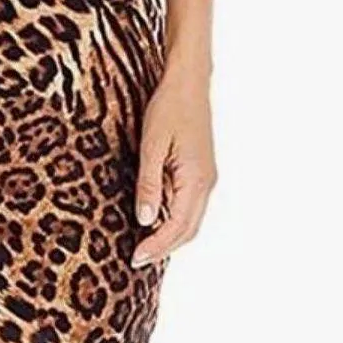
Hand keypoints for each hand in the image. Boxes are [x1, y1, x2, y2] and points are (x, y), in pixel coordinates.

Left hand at [132, 66, 216, 267]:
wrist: (188, 83)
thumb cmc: (168, 108)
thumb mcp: (152, 145)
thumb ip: (149, 184)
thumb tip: (145, 219)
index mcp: (196, 180)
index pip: (177, 226)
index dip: (156, 246)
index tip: (135, 258)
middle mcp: (207, 183)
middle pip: (188, 230)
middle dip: (163, 247)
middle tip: (136, 259)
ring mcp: (206, 178)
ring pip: (190, 219)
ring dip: (169, 236)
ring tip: (143, 246)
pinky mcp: (200, 171)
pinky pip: (188, 205)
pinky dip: (173, 219)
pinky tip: (154, 219)